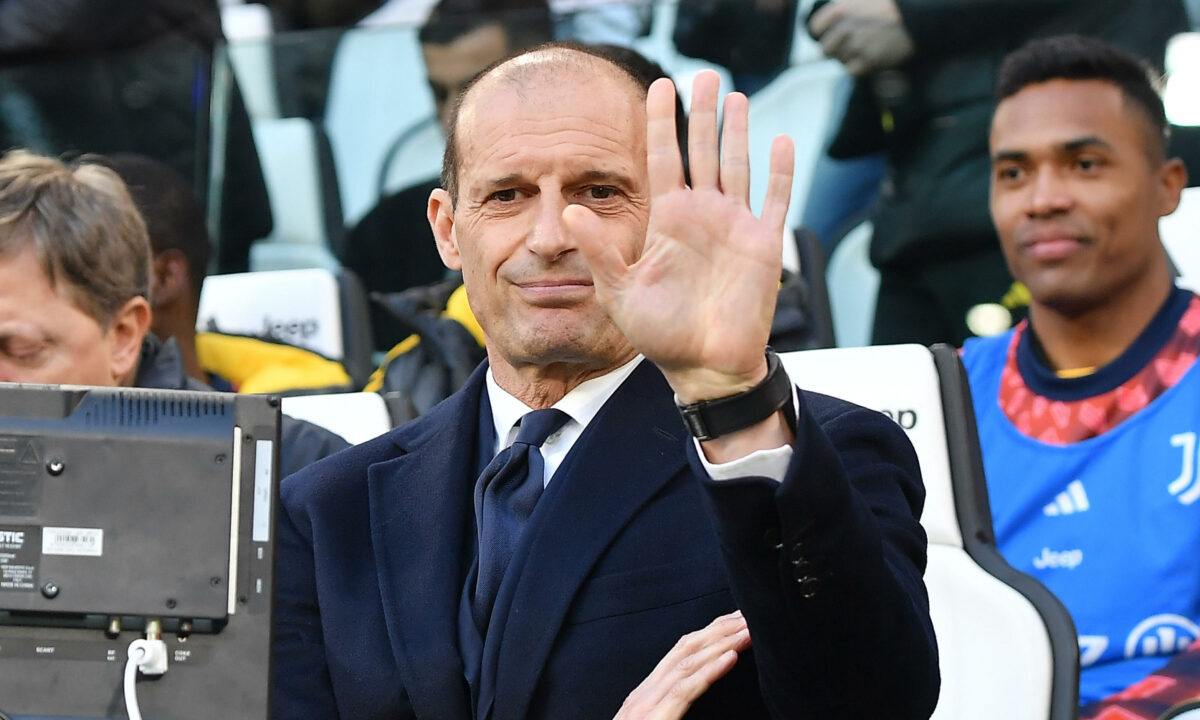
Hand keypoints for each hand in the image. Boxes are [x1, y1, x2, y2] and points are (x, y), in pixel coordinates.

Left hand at [566, 71, 794, 402]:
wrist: (703, 367)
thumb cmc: (661, 335)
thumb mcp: (621, 292)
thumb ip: (599, 251)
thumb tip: (571, 211)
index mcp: (668, 222)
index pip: (664, 159)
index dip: (662, 123)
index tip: (659, 87)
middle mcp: (702, 216)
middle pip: (703, 151)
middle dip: (703, 113)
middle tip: (705, 75)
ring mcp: (734, 228)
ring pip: (738, 166)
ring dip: (737, 131)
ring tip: (735, 95)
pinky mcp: (763, 247)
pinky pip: (774, 202)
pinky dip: (780, 173)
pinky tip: (781, 142)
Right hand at [614, 611, 751, 719]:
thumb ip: (669, 712)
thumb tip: (692, 699)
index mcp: (645, 696)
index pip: (680, 652)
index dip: (710, 632)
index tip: (737, 621)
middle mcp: (644, 693)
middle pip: (686, 648)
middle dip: (720, 628)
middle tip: (751, 613)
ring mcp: (645, 705)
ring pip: (688, 662)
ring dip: (722, 643)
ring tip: (749, 630)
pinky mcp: (653, 719)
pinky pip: (684, 690)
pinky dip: (709, 671)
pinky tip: (731, 658)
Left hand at [809, 0, 913, 75]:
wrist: (918, 17)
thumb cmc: (892, 4)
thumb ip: (846, 7)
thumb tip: (832, 22)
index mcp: (842, 9)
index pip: (816, 27)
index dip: (821, 32)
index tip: (827, 34)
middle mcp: (846, 28)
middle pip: (825, 49)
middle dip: (833, 49)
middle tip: (846, 46)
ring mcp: (857, 46)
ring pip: (839, 61)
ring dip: (848, 58)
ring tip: (863, 49)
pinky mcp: (869, 61)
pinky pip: (852, 71)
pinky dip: (858, 68)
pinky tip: (868, 59)